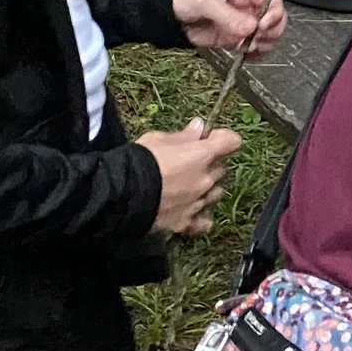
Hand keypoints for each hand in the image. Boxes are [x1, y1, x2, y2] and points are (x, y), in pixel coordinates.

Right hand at [139, 118, 241, 236]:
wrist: (120, 194)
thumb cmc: (138, 161)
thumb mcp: (158, 139)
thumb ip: (183, 136)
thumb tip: (199, 127)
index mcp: (202, 155)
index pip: (231, 141)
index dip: (223, 138)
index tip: (211, 138)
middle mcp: (206, 179)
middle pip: (221, 169)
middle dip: (210, 164)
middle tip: (191, 163)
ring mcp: (198, 202)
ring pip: (216, 193)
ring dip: (208, 188)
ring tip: (190, 187)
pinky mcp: (186, 222)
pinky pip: (203, 223)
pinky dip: (201, 217)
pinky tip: (192, 212)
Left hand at [171, 0, 288, 53]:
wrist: (166, 12)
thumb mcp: (206, 0)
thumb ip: (228, 15)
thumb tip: (250, 28)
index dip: (274, 12)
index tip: (263, 25)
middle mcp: (248, 4)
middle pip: (275, 19)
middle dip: (270, 31)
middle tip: (256, 38)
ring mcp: (243, 21)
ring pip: (267, 35)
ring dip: (262, 44)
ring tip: (246, 47)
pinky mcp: (235, 37)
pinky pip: (253, 47)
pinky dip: (253, 54)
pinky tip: (245, 55)